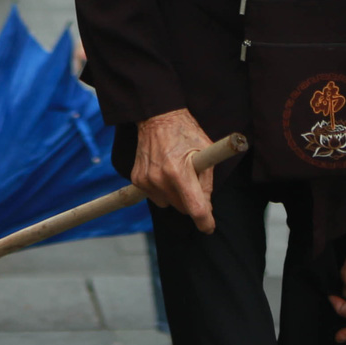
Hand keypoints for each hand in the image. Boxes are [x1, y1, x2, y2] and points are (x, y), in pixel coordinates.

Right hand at [132, 108, 218, 234]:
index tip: (208, 227)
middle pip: (182, 208)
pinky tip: (164, 172)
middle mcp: (160, 179)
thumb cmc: (185, 132)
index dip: (205, 222)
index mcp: (180, 172)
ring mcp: (146, 180)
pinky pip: (154, 197)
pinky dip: (162, 190)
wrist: (157, 117)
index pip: (195, 208)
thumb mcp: (205, 151)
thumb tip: (206, 208)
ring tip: (177, 173)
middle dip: (191, 201)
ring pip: (168, 204)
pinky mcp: (137, 179)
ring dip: (175, 196)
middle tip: (193, 181)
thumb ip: (207, 182)